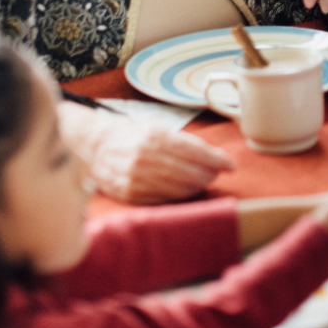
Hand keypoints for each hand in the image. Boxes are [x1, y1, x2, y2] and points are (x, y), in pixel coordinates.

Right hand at [58, 102, 234, 203]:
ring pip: (179, 189)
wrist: (96, 147)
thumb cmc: (134, 134)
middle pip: (190, 173)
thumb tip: (215, 157)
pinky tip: (186, 190)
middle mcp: (145, 158)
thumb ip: (185, 142)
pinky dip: (180, 196)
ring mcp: (136, 179)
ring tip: (205, 180)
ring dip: (198, 186)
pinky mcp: (130, 195)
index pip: (196, 151)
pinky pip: (164, 199)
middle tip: (218, 173)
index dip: (217, 160)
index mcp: (155, 137)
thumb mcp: (158, 128)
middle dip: (210, 175)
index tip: (231, 165)